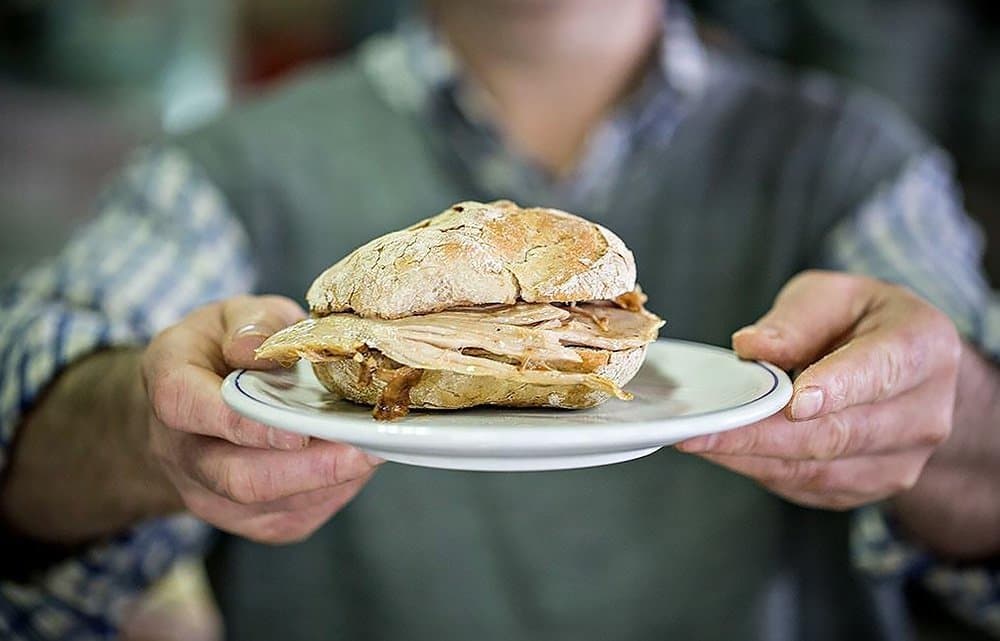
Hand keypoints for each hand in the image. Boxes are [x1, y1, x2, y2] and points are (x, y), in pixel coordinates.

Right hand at [142, 295, 381, 542]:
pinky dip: (334, 493)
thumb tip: (259, 348)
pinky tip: (358, 464)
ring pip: (271, 506)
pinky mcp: (246, 520)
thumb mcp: (231, 316)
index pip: (189, 408)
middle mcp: (181, 451)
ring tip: (375, 449)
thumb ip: (251, 323)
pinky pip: (293, 518)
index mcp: (170, 385)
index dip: (241, 423)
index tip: (296, 431)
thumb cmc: (220, 351)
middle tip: (364, 449)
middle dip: (307, 469)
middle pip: (237, 478)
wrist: (195, 405)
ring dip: (330, 481)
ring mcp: (210, 494)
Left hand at [677, 270, 960, 509]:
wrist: (906, 370)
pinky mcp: (870, 487)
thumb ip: (796, 321)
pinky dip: (762, 470)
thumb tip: (753, 347)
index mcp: (924, 348)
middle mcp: (926, 413)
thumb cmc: (862, 322)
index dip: (836, 389)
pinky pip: (810, 487)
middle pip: (839, 434)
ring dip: (752, 458)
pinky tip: (725, 452)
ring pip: (819, 470)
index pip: (879, 372)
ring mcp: (903, 459)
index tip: (793, 403)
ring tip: (698, 440)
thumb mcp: (833, 296)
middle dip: (762, 435)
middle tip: (701, 429)